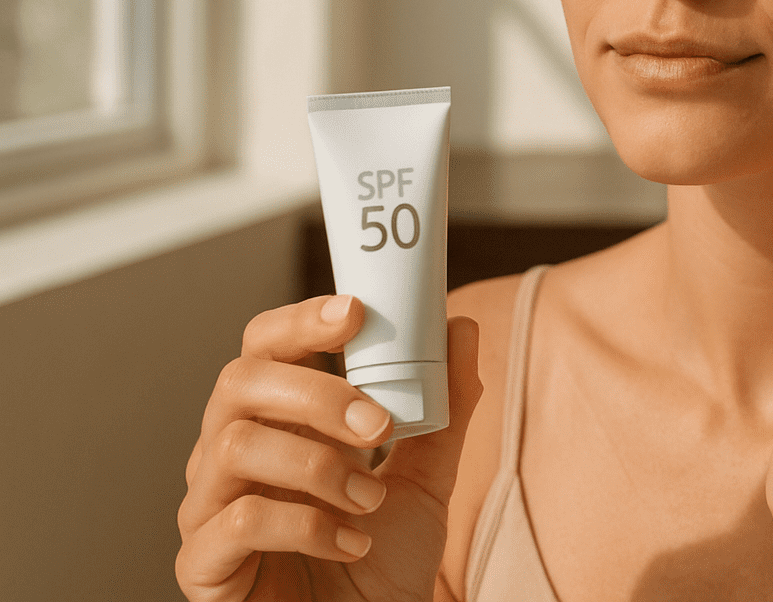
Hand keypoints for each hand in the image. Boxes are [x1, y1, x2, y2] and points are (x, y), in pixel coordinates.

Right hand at [175, 295, 481, 601]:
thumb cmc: (381, 559)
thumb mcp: (427, 476)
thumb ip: (444, 409)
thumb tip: (461, 328)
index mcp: (276, 422)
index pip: (264, 348)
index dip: (299, 322)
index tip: (354, 314)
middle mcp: (230, 456)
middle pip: (239, 381)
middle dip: (317, 392)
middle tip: (379, 424)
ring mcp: (209, 509)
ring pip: (234, 446)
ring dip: (318, 464)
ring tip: (369, 499)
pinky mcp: (203, 566)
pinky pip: (236, 522)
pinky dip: (308, 526)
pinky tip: (352, 541)